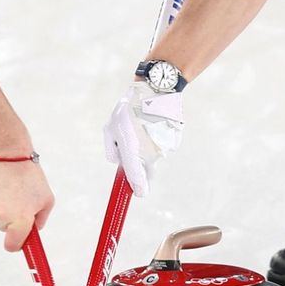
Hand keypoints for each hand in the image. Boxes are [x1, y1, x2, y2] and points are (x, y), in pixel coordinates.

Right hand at [0, 156, 54, 251]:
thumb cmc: (30, 176)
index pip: (13, 245)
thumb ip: (40, 219)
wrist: (7, 153)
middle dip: (13, 219)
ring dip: (4, 204)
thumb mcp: (46, 199)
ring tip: (13, 186)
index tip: (22, 241)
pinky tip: (2, 181)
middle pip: (5, 227)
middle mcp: (2, 216)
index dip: (17, 244)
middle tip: (22, 201)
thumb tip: (35, 229)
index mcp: (20, 220)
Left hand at [102, 81, 184, 198]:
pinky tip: (154, 125)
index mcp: (132, 152)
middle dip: (141, 164)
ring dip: (149, 148)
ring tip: (144, 127)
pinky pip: (163, 146)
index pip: (136, 180)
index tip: (138, 194)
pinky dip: (158, 139)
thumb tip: (118, 164)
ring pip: (155, 156)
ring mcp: (163, 149)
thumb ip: (112, 150)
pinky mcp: (173, 142)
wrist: (156, 92)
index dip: (138, 189)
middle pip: (147, 170)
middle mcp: (150, 155)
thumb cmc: (130, 110)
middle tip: (134, 144)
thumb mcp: (111, 128)